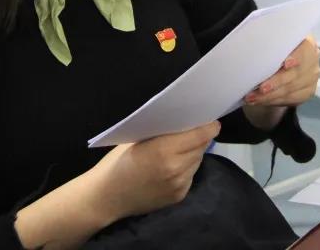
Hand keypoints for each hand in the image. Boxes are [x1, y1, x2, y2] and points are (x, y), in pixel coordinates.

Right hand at [85, 121, 219, 223]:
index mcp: (164, 150)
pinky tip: (174, 166)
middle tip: (195, 130)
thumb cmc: (116, 162)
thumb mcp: (136, 139)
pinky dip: (187, 168)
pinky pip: (190, 175)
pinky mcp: (178, 196)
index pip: (199, 135)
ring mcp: (178, 185)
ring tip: (182, 148)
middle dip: (201, 138)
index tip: (213, 121)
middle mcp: (176, 168)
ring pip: (197, 161)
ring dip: (194, 153)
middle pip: (201, 147)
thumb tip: (183, 122)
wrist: (105, 198)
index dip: (209, 127)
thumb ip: (161, 132)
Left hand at [244, 35, 319, 107]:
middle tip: (260, 88)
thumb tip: (253, 45)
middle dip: (276, 82)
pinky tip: (262, 100)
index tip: (285, 64)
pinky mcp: (308, 91)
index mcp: (306, 42)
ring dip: (270, 95)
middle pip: (296, 72)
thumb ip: (270, 42)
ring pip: (291, 89)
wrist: (283, 61)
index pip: (304, 49)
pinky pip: (291, 98)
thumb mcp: (274, 41)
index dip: (296, 57)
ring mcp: (312, 76)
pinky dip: (274, 101)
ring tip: (253, 97)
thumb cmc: (276, 49)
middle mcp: (313, 58)